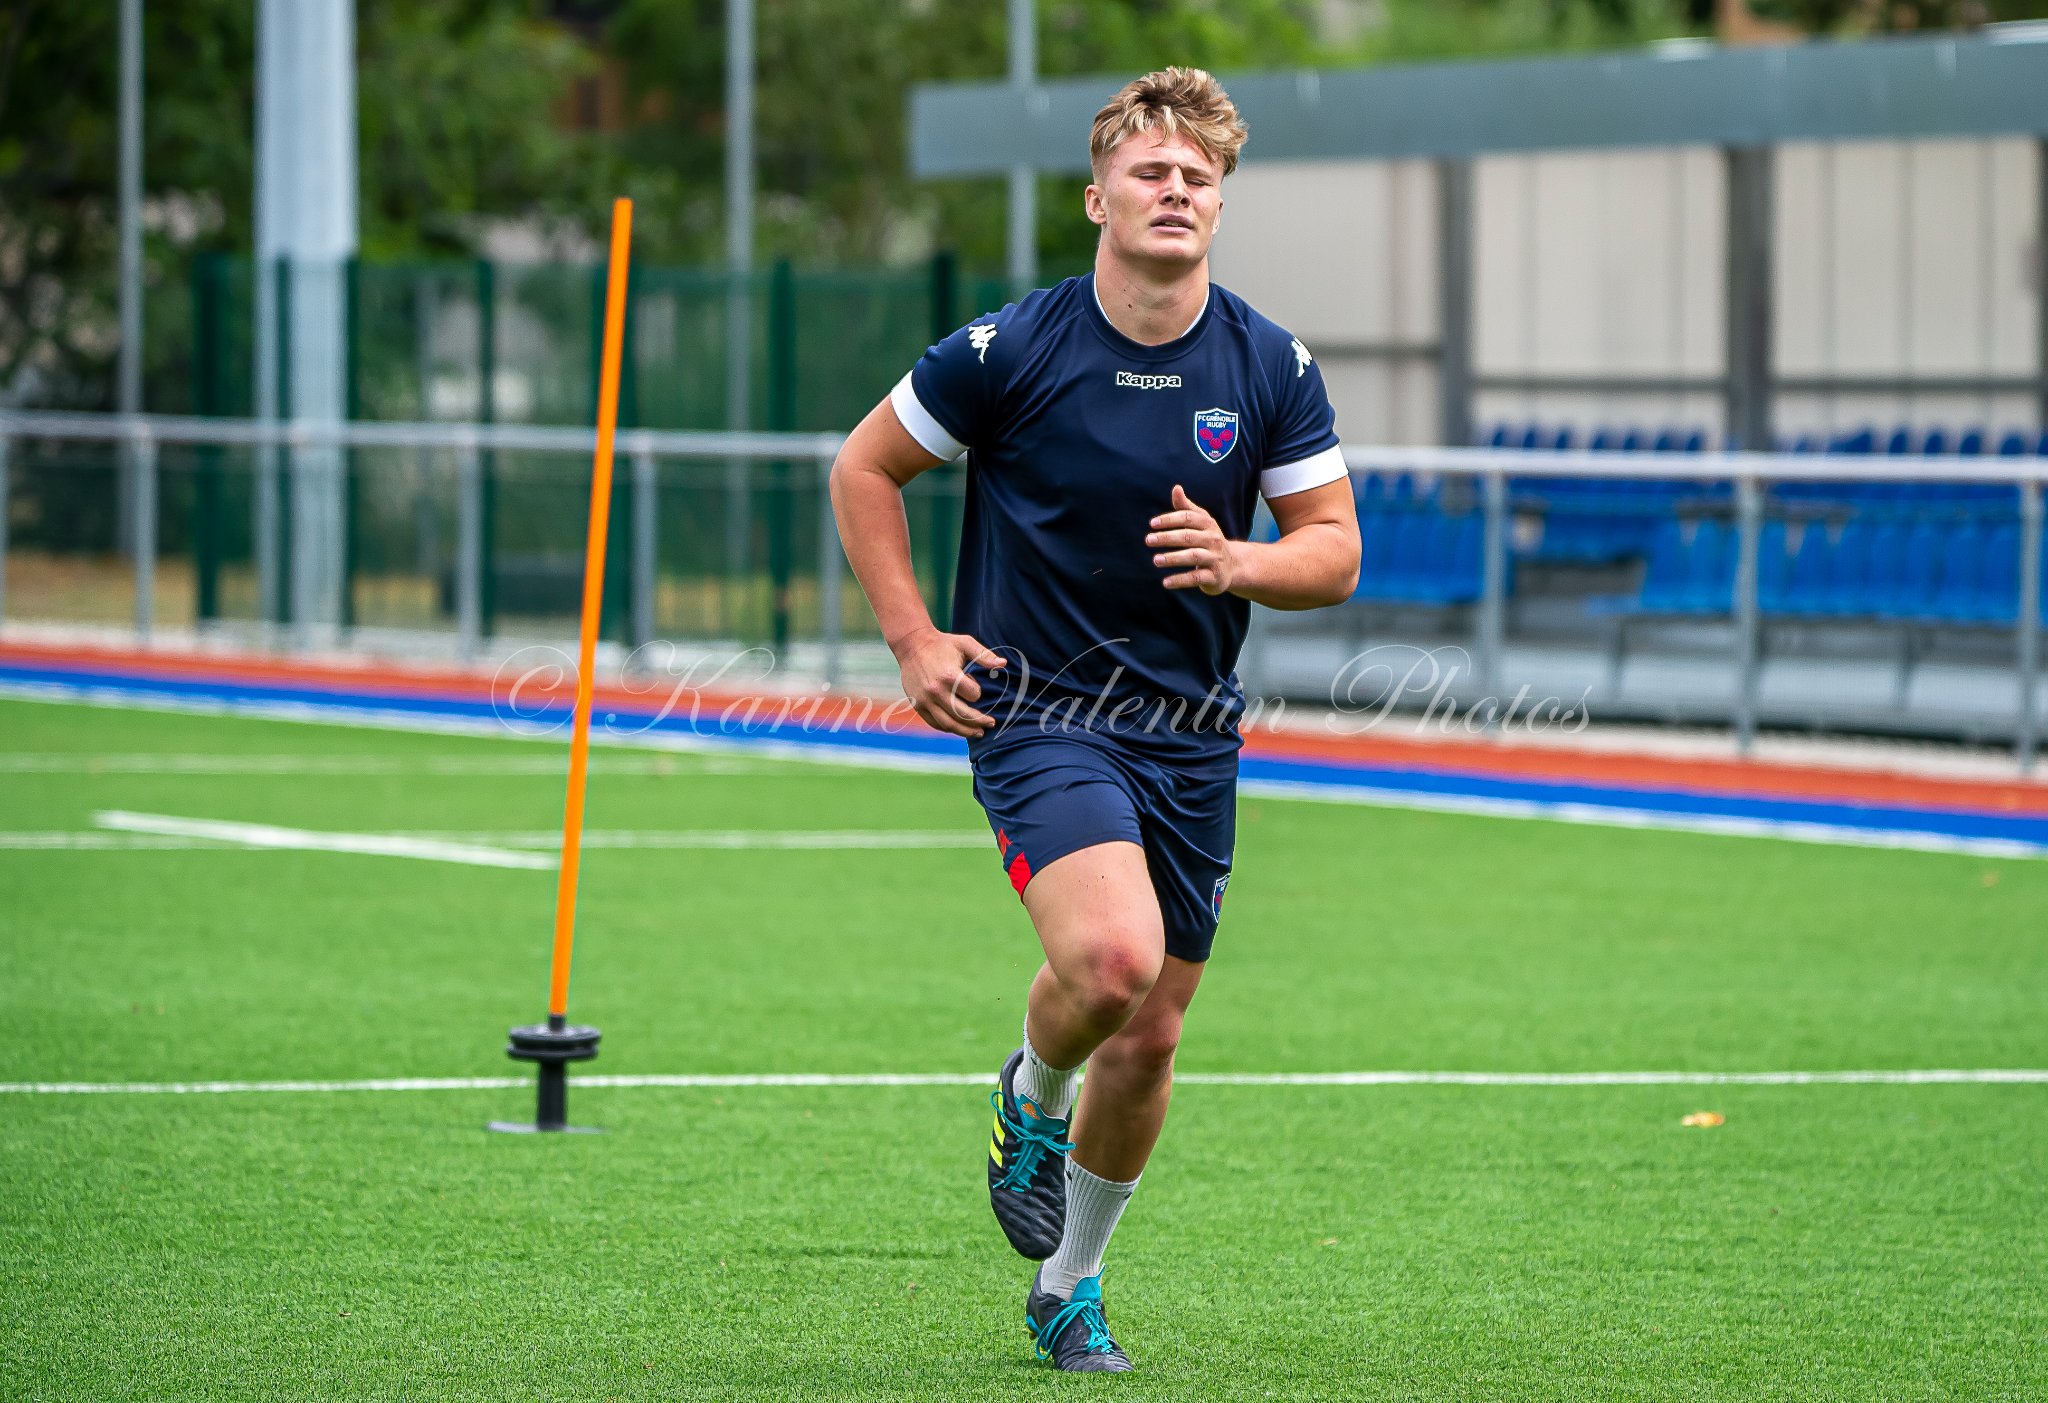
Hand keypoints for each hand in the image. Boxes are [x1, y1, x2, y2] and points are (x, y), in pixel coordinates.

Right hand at [891, 626, 1007, 737]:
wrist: (911, 645)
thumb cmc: (942, 644)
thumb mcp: (964, 643)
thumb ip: (984, 655)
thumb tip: (1003, 663)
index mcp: (949, 676)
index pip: (973, 695)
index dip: (978, 692)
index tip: (976, 688)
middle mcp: (936, 691)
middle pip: (962, 715)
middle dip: (980, 721)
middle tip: (991, 723)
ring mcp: (925, 700)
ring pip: (949, 724)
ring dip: (966, 731)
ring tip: (979, 732)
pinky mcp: (918, 705)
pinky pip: (935, 723)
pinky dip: (948, 728)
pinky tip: (959, 728)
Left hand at [1147, 484, 1236, 594]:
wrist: (1232, 566)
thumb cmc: (1209, 540)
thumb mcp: (1201, 522)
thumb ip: (1186, 507)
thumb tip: (1176, 488)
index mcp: (1208, 524)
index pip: (1187, 518)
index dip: (1170, 519)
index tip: (1152, 524)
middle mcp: (1213, 540)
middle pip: (1188, 536)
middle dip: (1167, 538)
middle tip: (1148, 540)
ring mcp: (1215, 558)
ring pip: (1192, 556)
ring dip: (1173, 558)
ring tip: (1155, 560)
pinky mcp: (1214, 576)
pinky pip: (1195, 577)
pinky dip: (1180, 580)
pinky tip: (1165, 582)